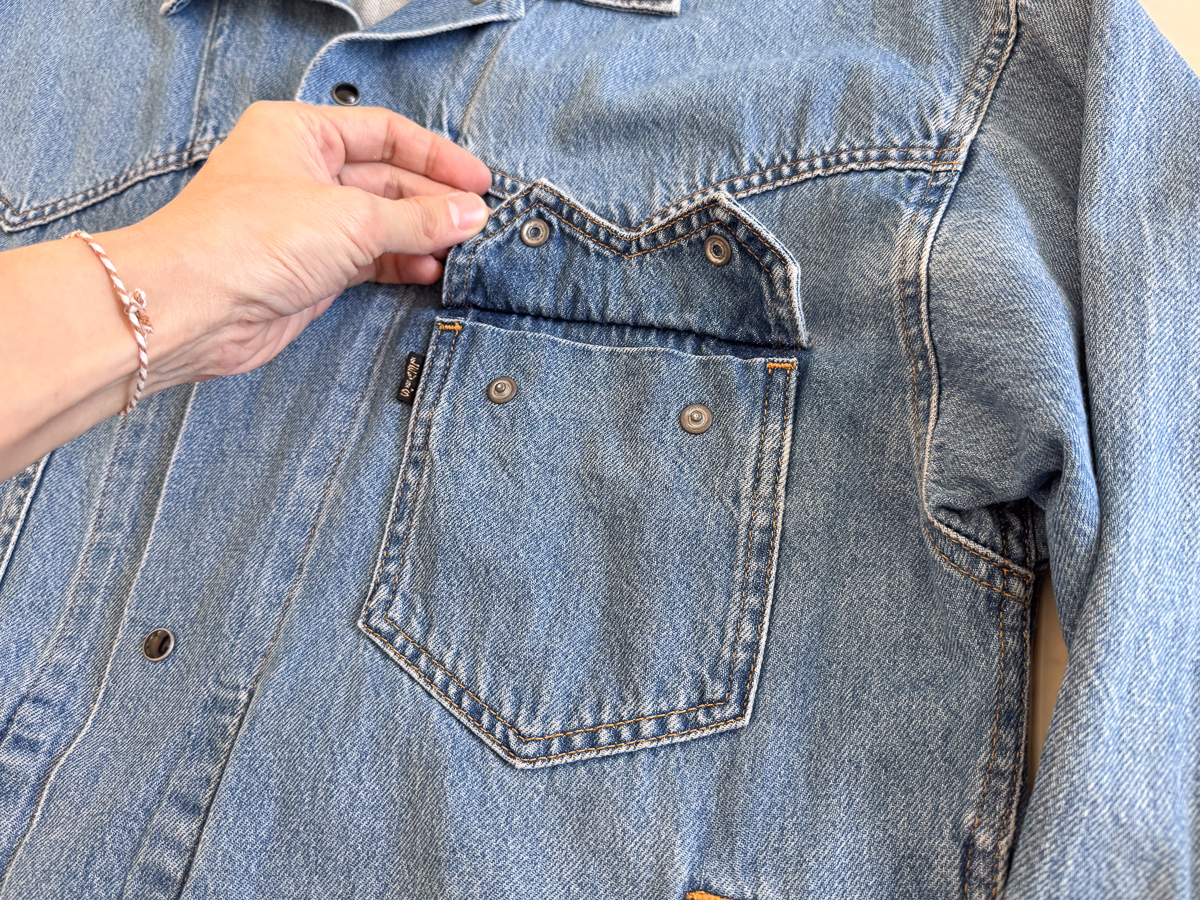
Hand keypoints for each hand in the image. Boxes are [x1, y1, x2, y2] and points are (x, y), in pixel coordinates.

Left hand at [99, 100, 491, 388]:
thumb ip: (418, 218)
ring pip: (380, 223)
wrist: (192, 307)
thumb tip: (469, 214)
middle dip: (433, 201)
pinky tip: (428, 271)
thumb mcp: (351, 218)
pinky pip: (368, 259)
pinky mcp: (308, 269)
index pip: (384, 132)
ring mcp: (305, 223)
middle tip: (476, 221)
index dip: (436, 156)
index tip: (478, 181)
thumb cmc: (246, 239)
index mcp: (300, 132)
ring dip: (421, 237)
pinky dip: (400, 264)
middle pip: (386, 178)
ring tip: (461, 250)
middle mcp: (302, 172)